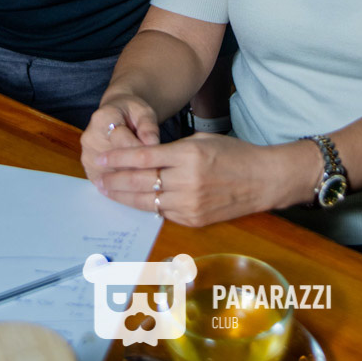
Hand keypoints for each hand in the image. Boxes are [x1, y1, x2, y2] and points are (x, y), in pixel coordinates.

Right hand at [81, 98, 160, 183]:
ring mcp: (87, 156)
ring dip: (131, 182)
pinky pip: (107, 185)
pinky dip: (122, 188)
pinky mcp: (89, 170)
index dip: (141, 152)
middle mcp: (90, 138)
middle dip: (138, 170)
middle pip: (115, 162)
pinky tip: (137, 186)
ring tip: (148, 180)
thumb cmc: (131, 113)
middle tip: (157, 174)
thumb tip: (153, 143)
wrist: (116, 115)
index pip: (123, 141)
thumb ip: (148, 126)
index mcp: (103, 118)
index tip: (158, 159)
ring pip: (111, 177)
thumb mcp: (144, 112)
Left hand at [93, 135, 306, 226]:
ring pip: (148, 201)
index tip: (103, 157)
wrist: (263, 180)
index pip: (144, 157)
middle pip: (141, 182)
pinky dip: (148, 206)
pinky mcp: (194, 220)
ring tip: (109, 192)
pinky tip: (134, 202)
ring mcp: (190, 204)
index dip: (120, 158)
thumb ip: (173, 150)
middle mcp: (187, 181)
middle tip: (98, 179)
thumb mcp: (202, 140)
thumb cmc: (234, 154)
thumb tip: (145, 157)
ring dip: (126, 197)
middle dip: (116, 181)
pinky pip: (164, 213)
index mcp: (188, 155)